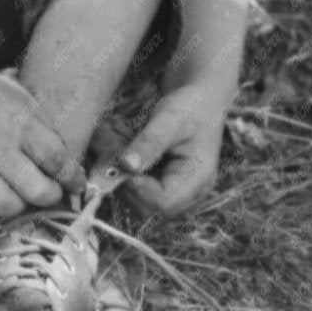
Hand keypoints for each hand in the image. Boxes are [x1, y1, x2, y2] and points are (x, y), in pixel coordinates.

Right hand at [0, 59, 84, 219]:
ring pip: (4, 206)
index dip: (72, 178)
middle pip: (35, 190)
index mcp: (20, 123)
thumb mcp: (27, 103)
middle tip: (50, 191)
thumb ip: (48, 135)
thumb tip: (70, 171)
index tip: (76, 183)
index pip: (57, 160)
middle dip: (50, 196)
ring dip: (19, 206)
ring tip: (20, 195)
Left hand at [120, 86, 226, 217]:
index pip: (161, 203)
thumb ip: (149, 143)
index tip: (119, 161)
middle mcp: (187, 194)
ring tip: (116, 144)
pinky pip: (133, 190)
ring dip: (118, 176)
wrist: (200, 101)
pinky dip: (120, 172)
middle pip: (145, 209)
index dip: (136, 189)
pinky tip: (121, 148)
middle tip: (111, 149)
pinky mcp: (160, 187)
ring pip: (134, 201)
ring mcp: (173, 193)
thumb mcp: (170, 119)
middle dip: (122, 182)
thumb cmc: (190, 107)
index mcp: (197, 179)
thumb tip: (126, 167)